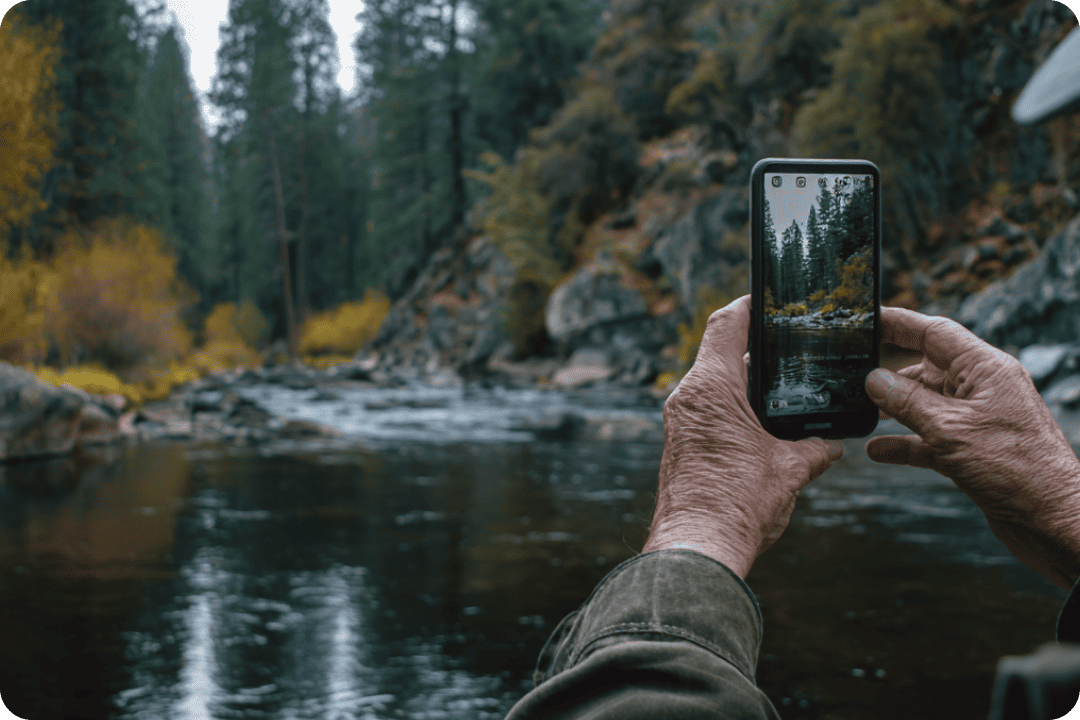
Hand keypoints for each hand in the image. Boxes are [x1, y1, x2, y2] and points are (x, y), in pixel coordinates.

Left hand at [641, 294, 842, 578]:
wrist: (698, 549)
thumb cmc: (739, 504)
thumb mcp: (791, 469)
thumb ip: (816, 448)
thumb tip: (832, 445)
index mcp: (710, 388)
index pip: (726, 324)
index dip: (749, 305)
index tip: (769, 297)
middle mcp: (688, 398)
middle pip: (721, 353)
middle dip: (757, 351)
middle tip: (791, 348)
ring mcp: (680, 422)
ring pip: (715, 385)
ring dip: (746, 384)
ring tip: (784, 389)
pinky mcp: (680, 445)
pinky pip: (708, 411)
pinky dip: (735, 409)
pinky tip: (764, 426)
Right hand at [865, 307, 1079, 589]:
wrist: (1050, 519)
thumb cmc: (1014, 468)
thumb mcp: (949, 428)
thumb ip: (907, 401)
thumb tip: (874, 379)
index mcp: (985, 369)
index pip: (935, 332)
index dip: (899, 323)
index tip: (867, 319)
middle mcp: (983, 389)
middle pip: (927, 367)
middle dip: (890, 370)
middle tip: (852, 370)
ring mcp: (977, 420)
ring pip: (925, 403)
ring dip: (894, 408)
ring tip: (862, 410)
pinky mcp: (972, 450)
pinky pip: (929, 438)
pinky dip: (904, 442)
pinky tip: (878, 449)